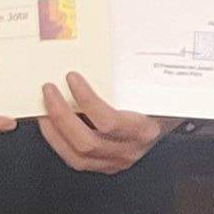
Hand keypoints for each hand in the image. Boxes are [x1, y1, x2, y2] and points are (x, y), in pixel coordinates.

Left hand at [36, 72, 166, 173]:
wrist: (169, 123)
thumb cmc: (161, 102)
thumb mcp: (151, 88)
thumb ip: (130, 77)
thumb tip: (101, 47)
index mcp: (144, 130)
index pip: (110, 121)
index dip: (86, 101)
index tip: (72, 78)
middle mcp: (130, 150)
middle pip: (87, 142)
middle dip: (61, 115)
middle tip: (48, 90)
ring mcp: (116, 162)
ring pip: (77, 156)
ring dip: (54, 131)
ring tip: (44, 108)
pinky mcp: (105, 166)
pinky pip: (75, 160)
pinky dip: (58, 142)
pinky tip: (50, 125)